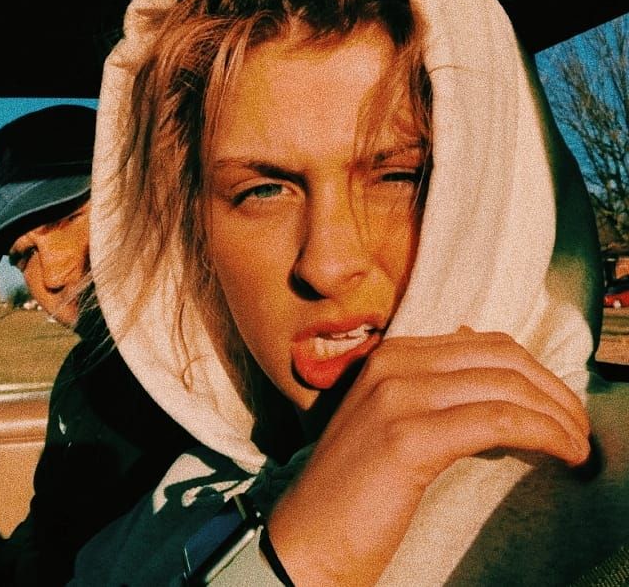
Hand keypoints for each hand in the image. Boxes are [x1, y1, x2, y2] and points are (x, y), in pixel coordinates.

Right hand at [267, 328, 590, 586]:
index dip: (535, 372)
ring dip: (556, 414)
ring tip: (577, 445)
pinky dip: (541, 433)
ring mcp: (398, 396)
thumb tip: (477, 352)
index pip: (485, 343)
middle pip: (501, 357)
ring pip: (505, 385)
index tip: (561, 407)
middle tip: (578, 427)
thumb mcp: (388, 422)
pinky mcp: (408, 437)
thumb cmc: (353, 491)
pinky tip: (561, 453)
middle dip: (553, 389)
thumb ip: (429, 386)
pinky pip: (497, 420)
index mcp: (392, 355)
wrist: (305, 540)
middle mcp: (394, 364)